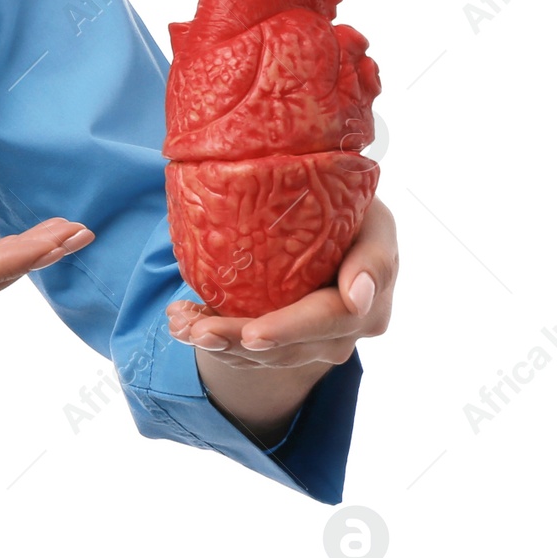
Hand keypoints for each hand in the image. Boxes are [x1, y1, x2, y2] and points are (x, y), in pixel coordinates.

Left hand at [166, 195, 397, 367]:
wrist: (340, 222)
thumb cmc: (350, 204)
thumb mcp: (368, 209)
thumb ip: (370, 248)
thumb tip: (356, 296)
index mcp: (374, 286)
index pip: (336, 314)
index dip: (294, 327)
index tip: (254, 335)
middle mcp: (353, 321)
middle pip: (295, 342)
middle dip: (242, 340)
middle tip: (202, 333)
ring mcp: (324, 337)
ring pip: (271, 352)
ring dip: (224, 343)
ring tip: (183, 327)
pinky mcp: (295, 339)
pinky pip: (255, 349)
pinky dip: (218, 339)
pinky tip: (183, 324)